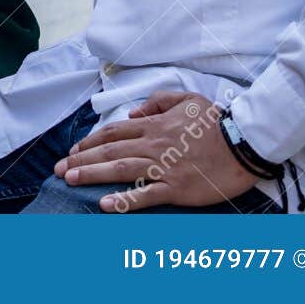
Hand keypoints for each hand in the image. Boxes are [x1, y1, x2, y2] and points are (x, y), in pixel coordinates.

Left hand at [53, 91, 259, 212]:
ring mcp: (163, 167)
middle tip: (59, 170)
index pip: (114, 132)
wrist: (244, 143)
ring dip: (92, 175)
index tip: (74, 151)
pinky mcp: (176, 188)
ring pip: (120, 169)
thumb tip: (134, 111)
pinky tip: (104, 204)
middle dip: (81, 160)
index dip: (91, 141)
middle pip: (110, 150)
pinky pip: (145, 195)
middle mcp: (153, 145)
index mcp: (154, 125)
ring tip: (70, 180)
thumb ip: (157, 102)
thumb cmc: (216, 122)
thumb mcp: (186, 100)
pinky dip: (124, 200)